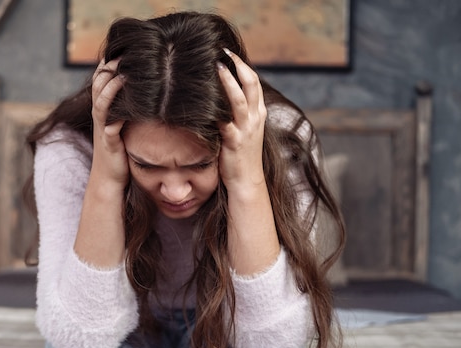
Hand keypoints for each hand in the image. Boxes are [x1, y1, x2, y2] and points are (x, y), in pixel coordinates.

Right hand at [91, 58, 127, 187]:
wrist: (110, 178)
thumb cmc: (122, 150)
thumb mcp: (124, 123)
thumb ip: (130, 105)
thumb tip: (150, 86)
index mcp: (104, 108)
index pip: (102, 77)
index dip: (110, 61)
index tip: (126, 48)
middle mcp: (100, 115)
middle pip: (98, 83)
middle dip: (110, 68)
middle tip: (125, 54)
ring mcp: (102, 128)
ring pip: (101, 101)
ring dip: (111, 87)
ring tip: (124, 75)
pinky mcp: (109, 142)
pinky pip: (110, 125)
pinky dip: (116, 114)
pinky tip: (129, 106)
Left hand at [217, 49, 267, 195]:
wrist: (246, 182)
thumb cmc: (240, 155)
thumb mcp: (244, 129)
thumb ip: (236, 112)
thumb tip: (220, 95)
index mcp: (258, 112)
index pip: (253, 81)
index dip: (242, 64)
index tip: (228, 52)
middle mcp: (255, 117)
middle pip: (251, 83)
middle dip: (237, 65)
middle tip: (223, 52)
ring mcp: (246, 129)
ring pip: (239, 99)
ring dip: (228, 81)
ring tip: (217, 66)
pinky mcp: (234, 141)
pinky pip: (224, 121)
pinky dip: (214, 109)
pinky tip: (202, 100)